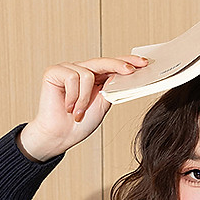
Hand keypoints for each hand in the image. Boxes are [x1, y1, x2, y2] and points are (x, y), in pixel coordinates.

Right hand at [17, 56, 148, 161]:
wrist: (60, 136)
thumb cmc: (79, 123)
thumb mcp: (102, 104)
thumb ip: (112, 89)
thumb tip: (125, 74)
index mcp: (94, 77)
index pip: (112, 66)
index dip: (127, 62)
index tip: (144, 63)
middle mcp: (80, 69)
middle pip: (103, 62)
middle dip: (118, 65)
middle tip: (131, 71)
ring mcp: (67, 69)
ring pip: (87, 74)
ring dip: (85, 99)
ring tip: (78, 112)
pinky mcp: (54, 71)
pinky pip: (73, 78)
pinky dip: (73, 96)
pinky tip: (67, 107)